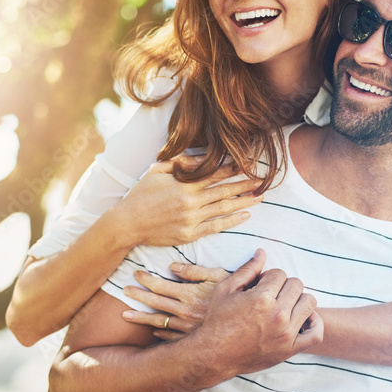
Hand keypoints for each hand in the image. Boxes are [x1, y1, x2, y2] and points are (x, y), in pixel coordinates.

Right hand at [114, 155, 262, 247]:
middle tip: (262, 180)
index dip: (233, 168)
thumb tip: (201, 158)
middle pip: (224, 190)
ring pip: (224, 207)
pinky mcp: (190, 234)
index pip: (214, 173)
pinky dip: (232, 221)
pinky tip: (245, 215)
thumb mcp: (157, 171)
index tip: (248, 164)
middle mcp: (190, 200)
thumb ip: (180, 163)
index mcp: (183, 183)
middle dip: (245, 184)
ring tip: (260, 197)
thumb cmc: (141, 195)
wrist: (128, 224)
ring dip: (244, 201)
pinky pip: (216, 226)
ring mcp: (191, 218)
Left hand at [122, 263, 229, 339]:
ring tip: (125, 315)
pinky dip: (160, 334)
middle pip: (155, 303)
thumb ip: (194, 271)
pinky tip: (152, 332)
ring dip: (141, 318)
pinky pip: (171, 338)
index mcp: (189, 294)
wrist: (249, 320)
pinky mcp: (192, 338)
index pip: (161, 285)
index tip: (136, 274)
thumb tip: (172, 266)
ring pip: (159, 322)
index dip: (146, 280)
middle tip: (124, 290)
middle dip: (138, 296)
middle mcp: (184, 311)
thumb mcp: (218, 276)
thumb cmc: (236, 294)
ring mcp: (187, 327)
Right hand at [192, 250, 323, 377]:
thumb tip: (262, 252)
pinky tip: (303, 319)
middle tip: (270, 296)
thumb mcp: (226, 290)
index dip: (269, 278)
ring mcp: (286, 333)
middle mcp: (277, 315)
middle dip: (283, 286)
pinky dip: (315, 323)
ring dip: (298, 300)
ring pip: (309, 303)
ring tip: (284, 306)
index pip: (280, 274)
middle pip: (296, 285)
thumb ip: (247, 270)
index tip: (260, 287)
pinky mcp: (290, 349)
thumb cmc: (218, 320)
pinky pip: (316, 333)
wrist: (215, 355)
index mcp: (261, 298)